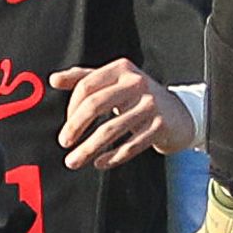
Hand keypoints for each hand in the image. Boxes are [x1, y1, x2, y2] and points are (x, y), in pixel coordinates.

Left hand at [54, 61, 190, 168]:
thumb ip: (84, 78)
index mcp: (121, 69)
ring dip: (89, 148)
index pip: (87, 85)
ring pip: (111, 129)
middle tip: (63, 142)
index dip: (71, 107)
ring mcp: (150, 105)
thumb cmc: (139, 97)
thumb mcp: (114, 81)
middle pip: (96, 104)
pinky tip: (100, 162)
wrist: (179, 113)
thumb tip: (54, 79)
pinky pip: (131, 145)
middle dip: (75, 126)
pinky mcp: (160, 126)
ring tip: (73, 161)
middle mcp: (136, 83)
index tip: (66, 125)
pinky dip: (113, 157)